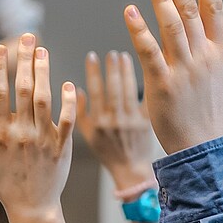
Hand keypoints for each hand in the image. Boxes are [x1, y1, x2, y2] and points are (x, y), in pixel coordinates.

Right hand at [0, 33, 76, 222]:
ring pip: (43, 98)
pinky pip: (67, 119)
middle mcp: (19, 133)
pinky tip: (69, 84)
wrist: (31, 208)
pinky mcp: (61, 146)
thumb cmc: (7, 180)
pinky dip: (69, 101)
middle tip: (29, 38)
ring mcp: (41, 139)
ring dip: (44, 71)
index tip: (0, 47)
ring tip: (44, 51)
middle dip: (24, 59)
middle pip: (22, 89)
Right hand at [79, 50, 156, 188]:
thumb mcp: (87, 135)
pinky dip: (143, 84)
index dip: (93, 71)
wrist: (131, 169)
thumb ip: (79, 113)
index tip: (92, 56)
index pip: (95, 90)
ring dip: (126, 71)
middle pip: (113, 87)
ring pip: (129, 90)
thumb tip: (75, 89)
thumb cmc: (108, 153)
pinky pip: (145, 99)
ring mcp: (132, 120)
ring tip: (123, 56)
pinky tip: (142, 70)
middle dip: (111, 68)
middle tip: (111, 54)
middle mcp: (115, 120)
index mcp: (99, 122)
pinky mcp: (147, 121)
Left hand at [124, 0, 222, 154]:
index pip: (214, 9)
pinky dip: (139, 31)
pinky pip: (149, 52)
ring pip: (171, 27)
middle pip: (190, 12)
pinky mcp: (162, 84)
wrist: (204, 148)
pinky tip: (130, 11)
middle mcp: (203, 57)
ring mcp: (182, 70)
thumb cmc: (218, 111)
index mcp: (220, 53)